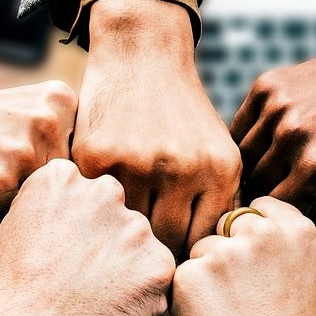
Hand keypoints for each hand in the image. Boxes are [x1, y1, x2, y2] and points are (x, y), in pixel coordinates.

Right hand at [0, 79, 76, 221]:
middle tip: (6, 164)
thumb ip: (69, 136)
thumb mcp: (34, 107)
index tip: (27, 151)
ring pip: (43, 201)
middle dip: (40, 185)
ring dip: (19, 200)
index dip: (57, 166)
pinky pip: (14, 215)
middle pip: (66, 182)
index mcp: (64, 101)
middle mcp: (50, 123)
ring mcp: (25, 152)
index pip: (84, 158)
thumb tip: (104, 193)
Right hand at [0, 157, 175, 315]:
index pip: (84, 194)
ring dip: (125, 269)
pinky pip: (157, 278)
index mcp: (64, 177)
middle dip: (104, 244)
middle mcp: (104, 191)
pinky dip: (141, 297)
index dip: (72, 229)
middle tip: (77, 282)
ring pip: (139, 246)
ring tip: (91, 301)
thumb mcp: (17, 228)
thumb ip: (56, 209)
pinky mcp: (159, 266)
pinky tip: (110, 313)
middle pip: (116, 216)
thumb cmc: (9, 295)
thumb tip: (78, 216)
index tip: (56, 255)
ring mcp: (136, 228)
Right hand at [73, 0, 240, 256]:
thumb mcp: (215, 150)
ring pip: (128, 228)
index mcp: (219, 171)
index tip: (170, 255)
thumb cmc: (181, 112)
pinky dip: (95, 207)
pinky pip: (96, 204)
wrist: (142, 53)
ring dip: (121, 231)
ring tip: (116, 231)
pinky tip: (96, 203)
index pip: (202, 242)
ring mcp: (138, 163)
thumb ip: (215, 202)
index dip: (185, 255)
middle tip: (140, 250)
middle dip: (153, 249)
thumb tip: (206, 262)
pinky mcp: (97, 157)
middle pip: (166, 243)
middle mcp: (183, 169)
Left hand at [172, 197, 315, 315]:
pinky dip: (188, 296)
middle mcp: (264, 233)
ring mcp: (226, 252)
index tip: (257, 264)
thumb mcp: (301, 277)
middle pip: (227, 223)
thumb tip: (241, 219)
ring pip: (202, 249)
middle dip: (227, 250)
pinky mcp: (192, 274)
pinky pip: (181, 274)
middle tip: (244, 297)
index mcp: (299, 231)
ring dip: (206, 274)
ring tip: (230, 314)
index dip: (251, 234)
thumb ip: (277, 242)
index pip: (259, 206)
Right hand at [232, 0, 315, 230]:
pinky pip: (240, 125)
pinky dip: (248, 138)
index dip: (278, 215)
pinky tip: (269, 139)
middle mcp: (292, 137)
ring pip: (242, 156)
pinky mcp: (267, 86)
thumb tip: (287, 230)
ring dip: (254, 166)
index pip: (273, 210)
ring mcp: (277, 108)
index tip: (285, 212)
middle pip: (254, 184)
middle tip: (280, 189)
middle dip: (265, 192)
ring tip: (275, 166)